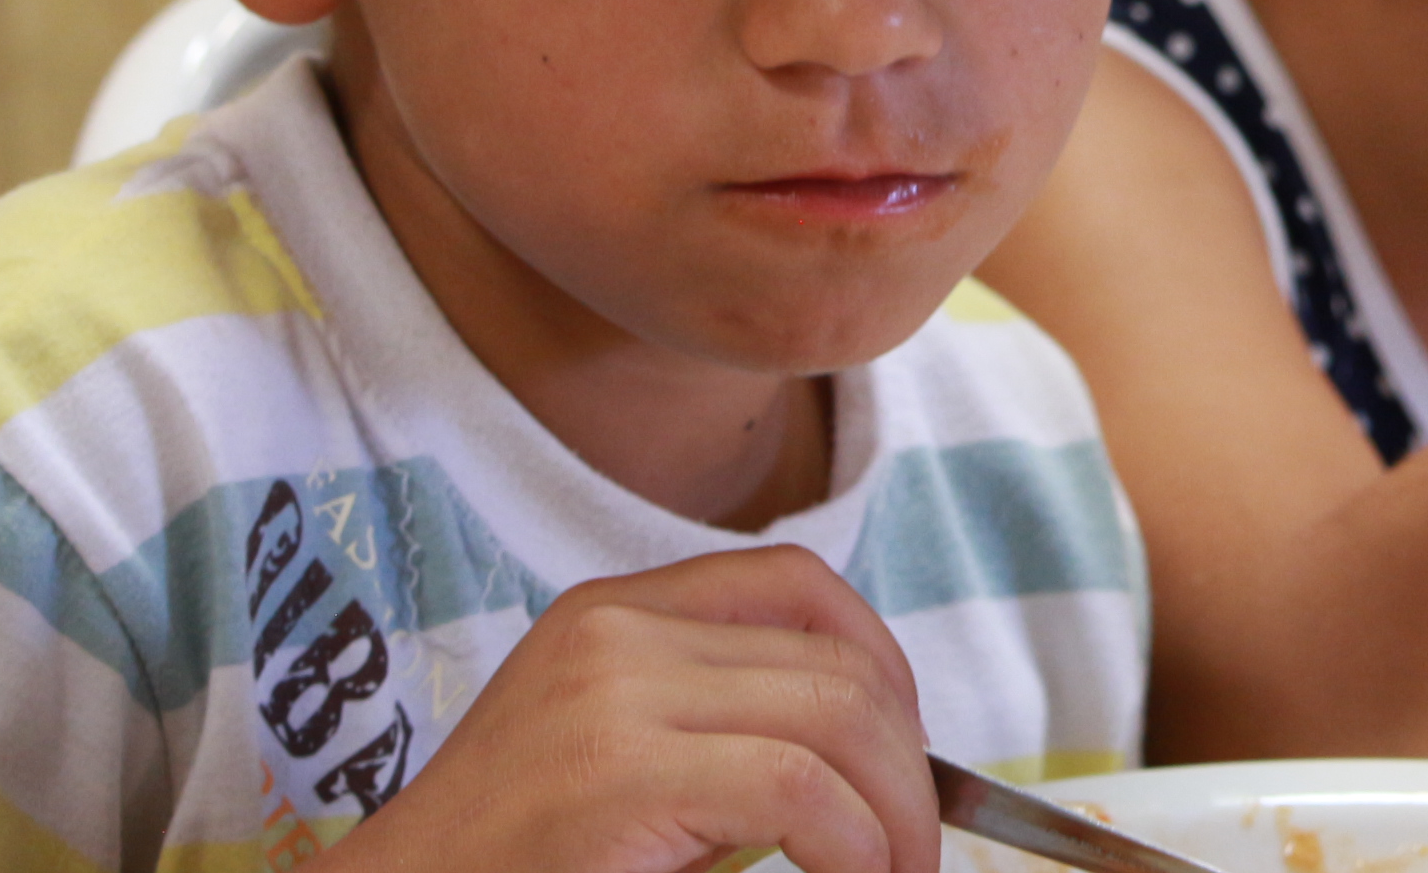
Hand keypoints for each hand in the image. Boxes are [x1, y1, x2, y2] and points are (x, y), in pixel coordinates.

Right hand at [331, 545, 938, 872]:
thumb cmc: (510, 861)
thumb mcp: (614, 755)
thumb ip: (713, 722)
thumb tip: (876, 754)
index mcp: (613, 613)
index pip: (795, 582)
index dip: (880, 659)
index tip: (906, 747)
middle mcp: (616, 632)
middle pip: (832, 656)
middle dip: (906, 755)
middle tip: (917, 842)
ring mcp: (614, 694)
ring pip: (835, 714)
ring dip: (897, 808)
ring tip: (898, 870)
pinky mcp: (618, 774)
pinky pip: (797, 787)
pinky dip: (856, 841)